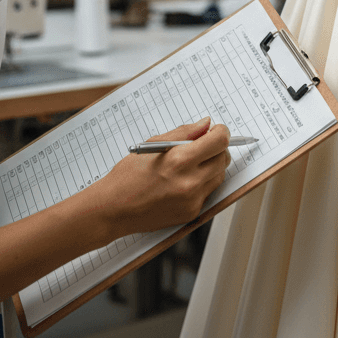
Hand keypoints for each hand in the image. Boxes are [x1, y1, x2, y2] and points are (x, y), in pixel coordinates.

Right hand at [90, 118, 230, 237]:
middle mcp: (190, 182)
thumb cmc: (128, 176)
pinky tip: (183, 181)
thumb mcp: (154, 145)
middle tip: (202, 146)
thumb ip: (185, 133)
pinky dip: (202, 183)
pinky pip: (208, 192)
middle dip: (217, 148)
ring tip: (190, 164)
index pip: (219, 142)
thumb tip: (206, 124)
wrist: (113, 209)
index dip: (221, 132)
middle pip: (223, 159)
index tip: (215, 130)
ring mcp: (192, 200)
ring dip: (211, 165)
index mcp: (180, 161)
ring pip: (219, 176)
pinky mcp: (191, 213)